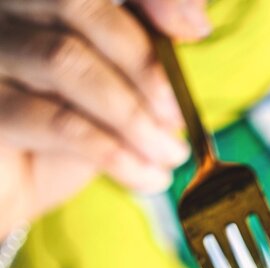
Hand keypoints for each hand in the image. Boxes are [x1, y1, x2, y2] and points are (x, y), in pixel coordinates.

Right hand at [0, 0, 211, 237]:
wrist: (14, 191)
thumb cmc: (66, 135)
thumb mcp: (113, 88)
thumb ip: (144, 50)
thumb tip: (195, 21)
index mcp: (42, 2)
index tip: (193, 30)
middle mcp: (8, 12)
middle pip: (76, 5)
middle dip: (142, 61)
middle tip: (177, 115)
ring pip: (66, 61)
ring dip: (133, 116)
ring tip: (169, 155)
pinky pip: (61, 124)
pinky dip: (117, 153)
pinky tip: (147, 176)